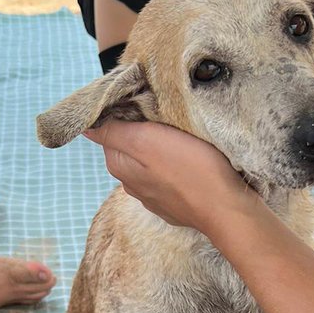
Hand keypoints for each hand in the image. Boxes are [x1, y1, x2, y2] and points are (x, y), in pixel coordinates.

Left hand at [83, 120, 249, 232]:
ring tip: (183, 137)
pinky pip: (170, 177)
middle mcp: (131, 185)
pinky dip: (177, 166)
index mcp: (120, 166)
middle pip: (131, 146)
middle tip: (169, 117)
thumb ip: (112, 132)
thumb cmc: (190, 169)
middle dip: (145, 130)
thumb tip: (85, 125)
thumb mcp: (146, 140)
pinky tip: (192, 162)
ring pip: (151, 162)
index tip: (149, 104)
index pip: (110, 129)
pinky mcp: (176, 204)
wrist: (227, 208)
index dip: (127, 113)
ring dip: (162, 148)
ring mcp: (154, 197)